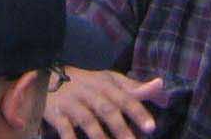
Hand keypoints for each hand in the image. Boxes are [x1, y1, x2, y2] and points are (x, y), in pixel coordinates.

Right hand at [43, 69, 163, 138]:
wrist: (47, 77)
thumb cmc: (87, 83)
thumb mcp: (110, 80)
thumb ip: (136, 87)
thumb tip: (163, 91)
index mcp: (105, 84)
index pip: (125, 97)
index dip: (138, 112)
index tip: (151, 127)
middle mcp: (90, 92)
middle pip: (107, 110)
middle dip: (121, 128)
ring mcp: (72, 103)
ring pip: (88, 121)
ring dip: (100, 137)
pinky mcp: (57, 114)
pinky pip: (64, 128)